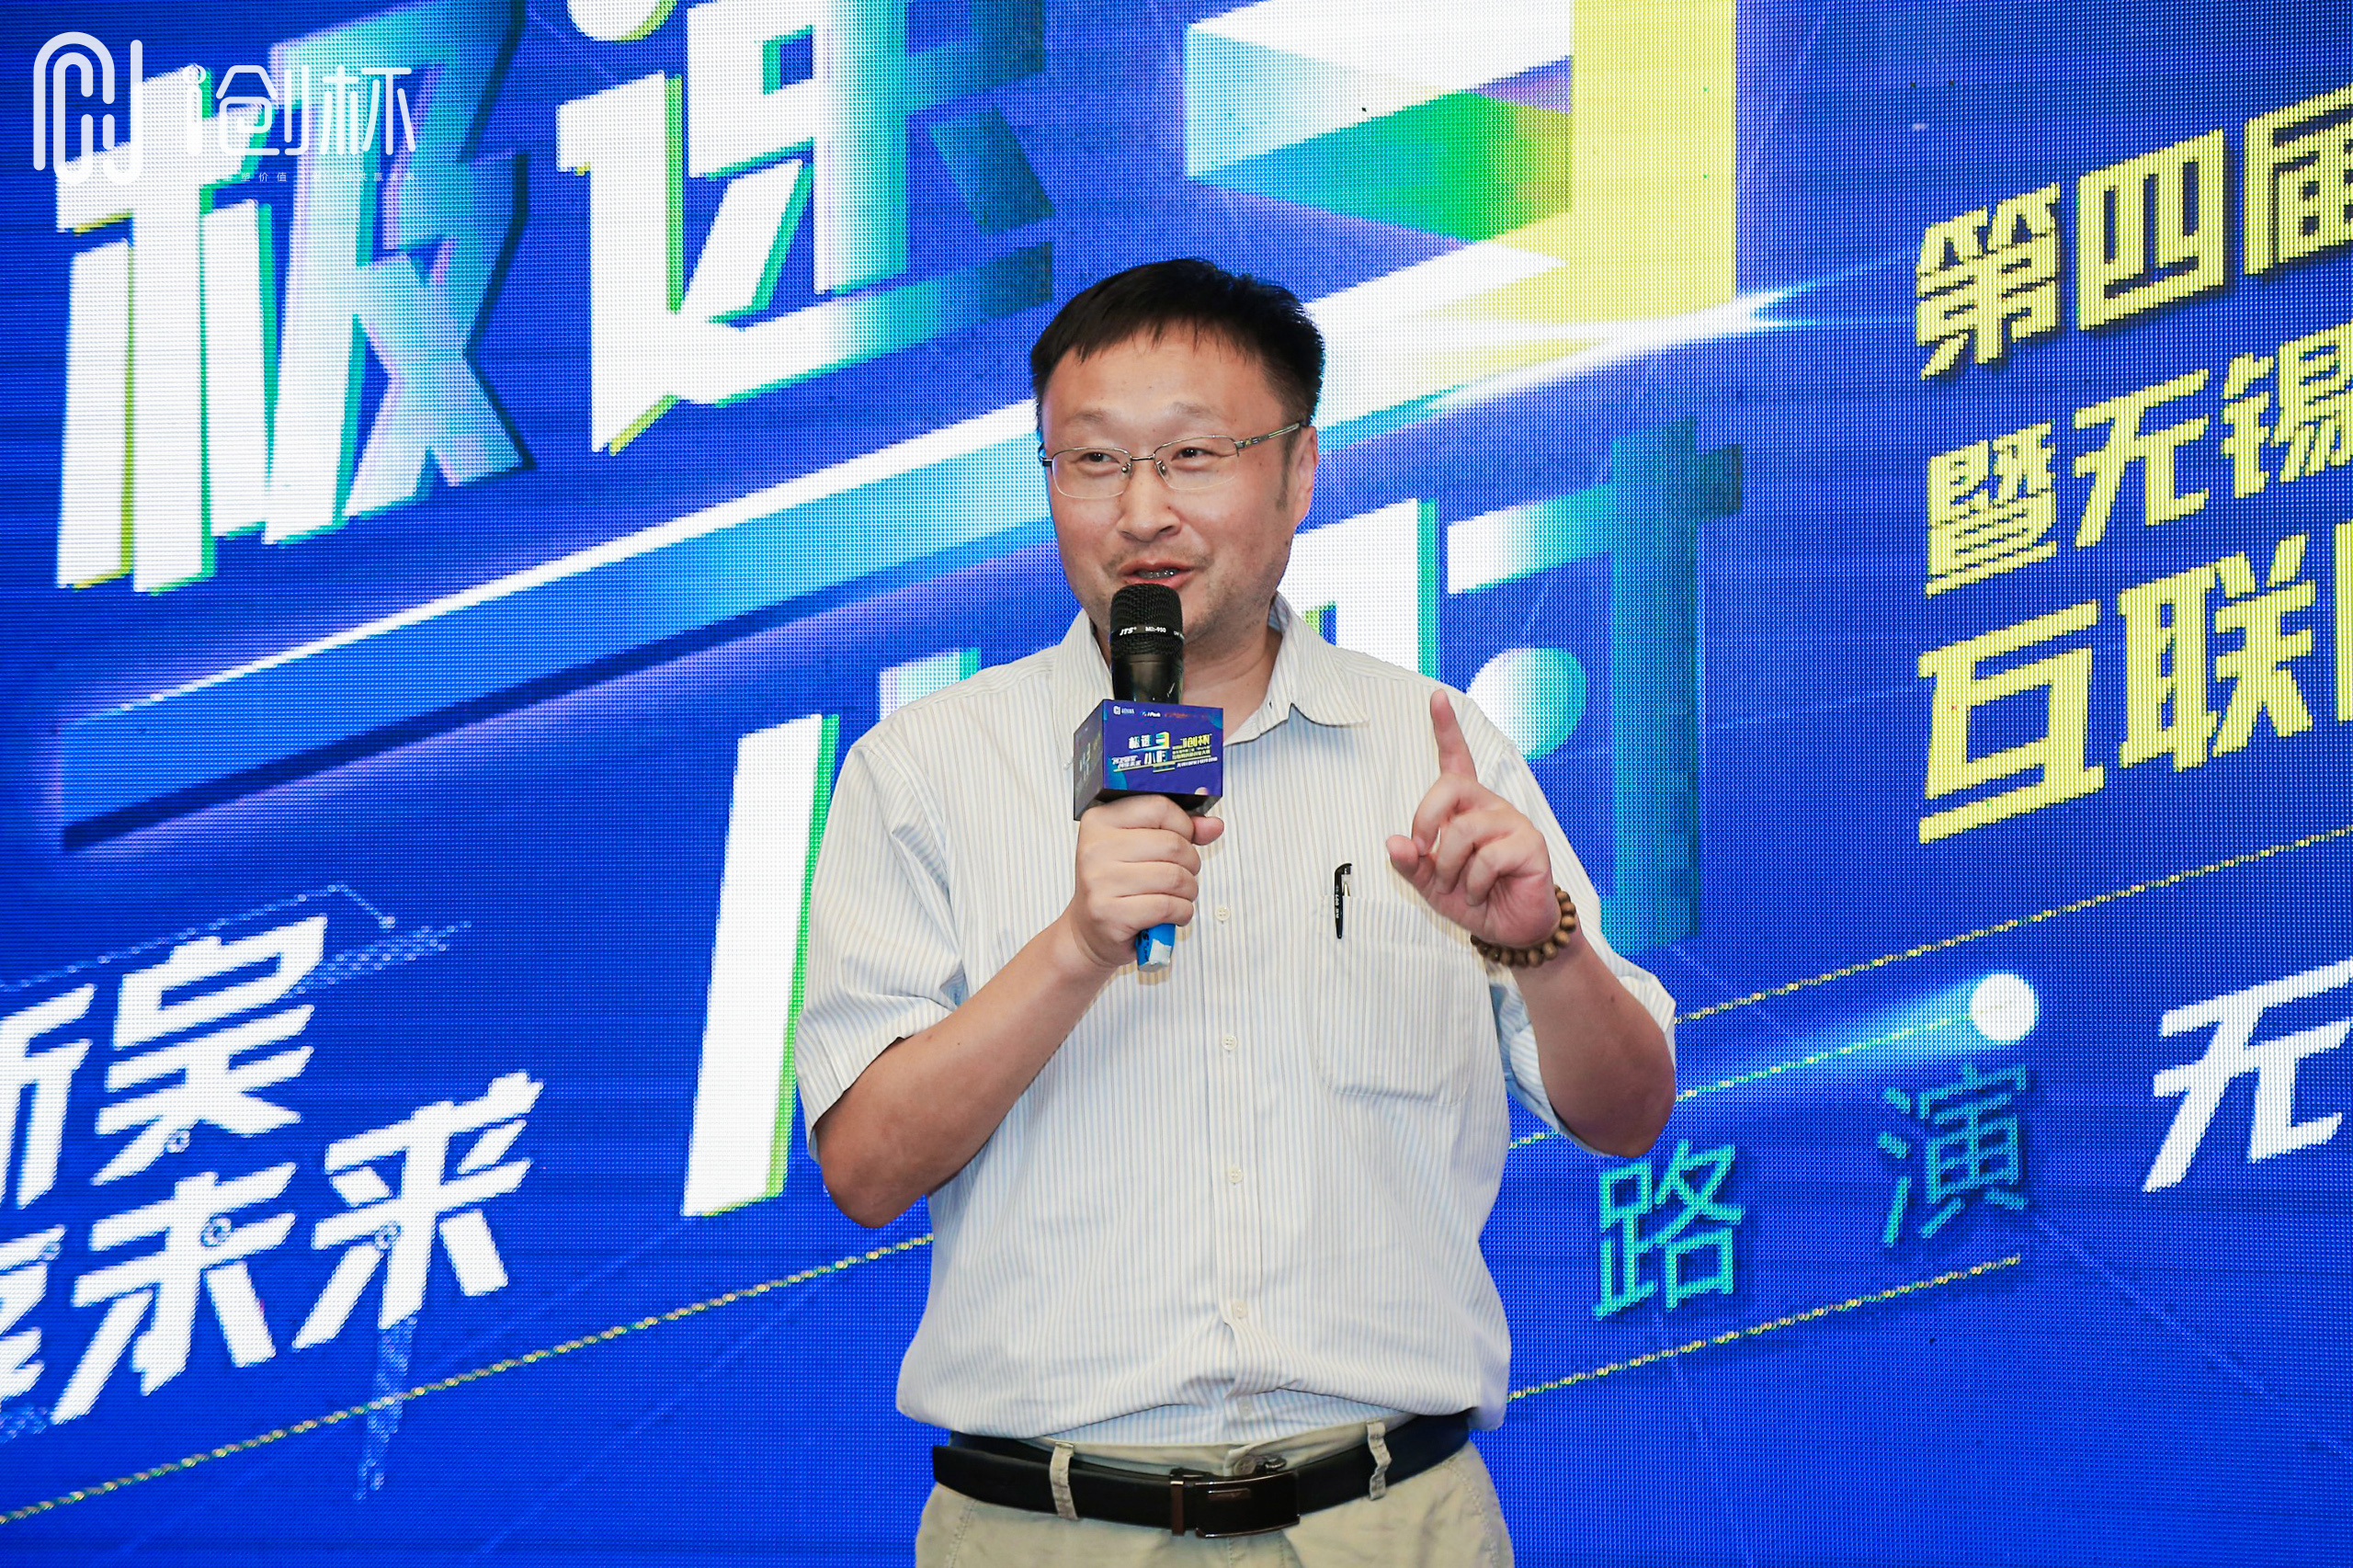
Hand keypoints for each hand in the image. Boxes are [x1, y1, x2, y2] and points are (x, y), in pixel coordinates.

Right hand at [1064, 795, 1225, 971]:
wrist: (1090, 931)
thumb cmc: (1118, 886)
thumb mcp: (1142, 849)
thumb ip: (1180, 832)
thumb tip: (1214, 825)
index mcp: (1100, 820)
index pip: (1159, 807)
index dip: (1183, 825)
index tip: (1182, 839)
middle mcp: (1095, 848)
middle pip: (1172, 844)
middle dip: (1191, 863)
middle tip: (1182, 875)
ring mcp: (1100, 882)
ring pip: (1174, 877)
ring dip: (1189, 891)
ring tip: (1178, 896)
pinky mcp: (1110, 914)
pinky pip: (1167, 906)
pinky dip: (1182, 912)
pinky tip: (1173, 914)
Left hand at [1386, 690, 1556, 947]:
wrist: (1510, 930)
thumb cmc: (1472, 898)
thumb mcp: (1430, 884)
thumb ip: (1410, 863)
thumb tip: (1393, 842)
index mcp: (1466, 809)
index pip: (1456, 759)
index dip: (1446, 728)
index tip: (1436, 697)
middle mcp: (1490, 806)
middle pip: (1448, 786)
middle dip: (1424, 820)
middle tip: (1424, 852)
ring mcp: (1512, 822)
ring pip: (1462, 830)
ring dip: (1448, 866)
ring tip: (1458, 888)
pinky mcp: (1530, 844)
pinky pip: (1487, 858)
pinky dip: (1472, 885)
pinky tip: (1480, 894)